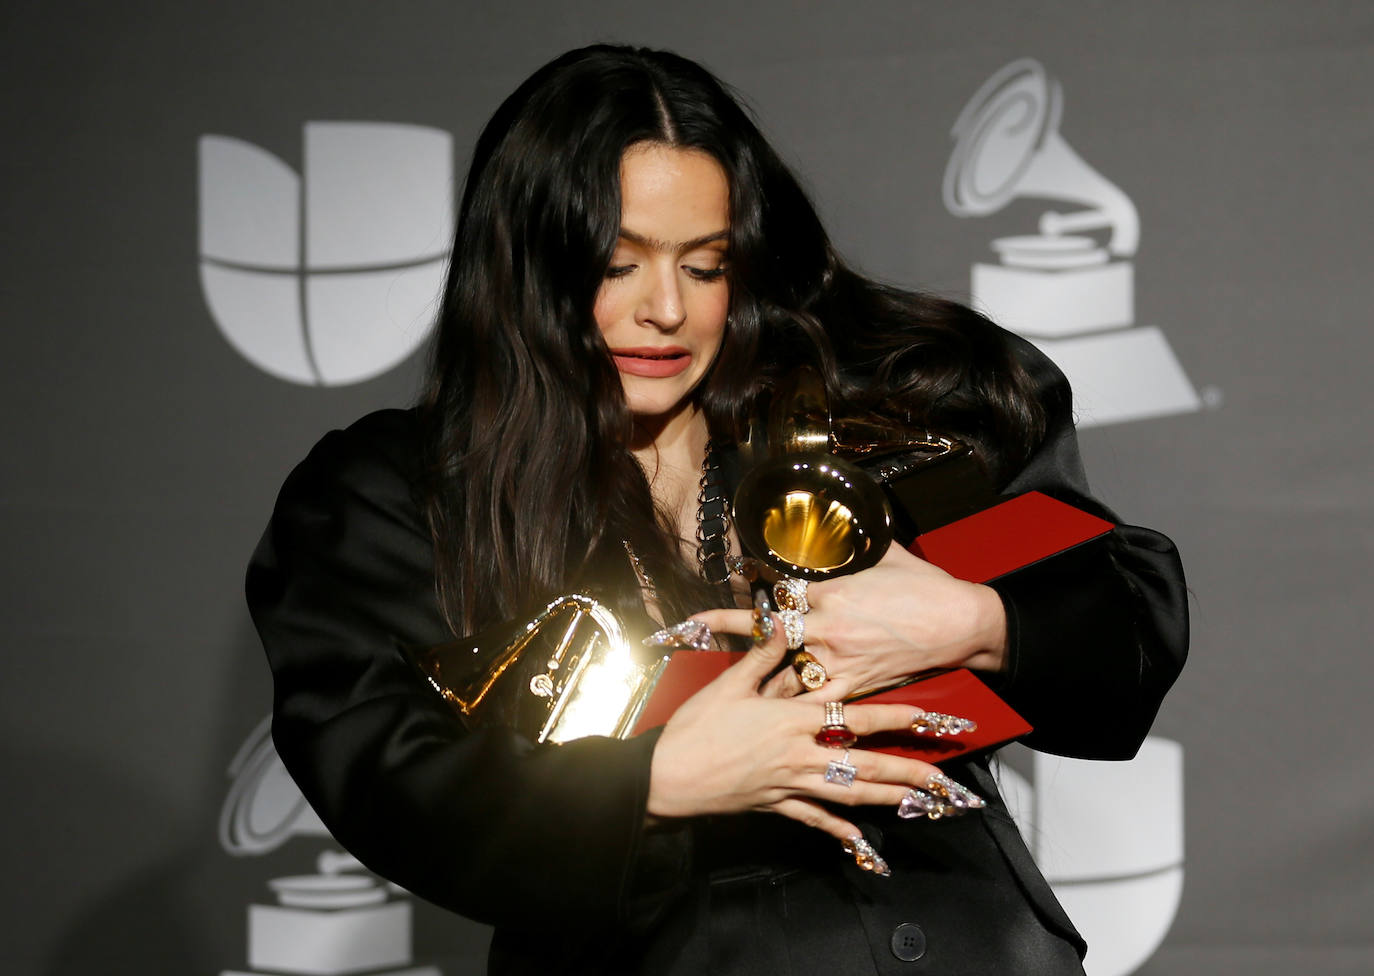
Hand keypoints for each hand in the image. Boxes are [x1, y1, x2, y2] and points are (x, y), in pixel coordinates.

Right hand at [647, 613, 961, 845]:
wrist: (666, 777)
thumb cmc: (695, 727)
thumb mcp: (729, 684)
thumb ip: (764, 655)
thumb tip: (784, 620)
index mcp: (793, 721)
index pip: (857, 718)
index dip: (898, 718)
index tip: (931, 718)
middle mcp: (800, 755)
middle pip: (866, 765)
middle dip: (910, 772)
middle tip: (947, 782)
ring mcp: (791, 785)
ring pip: (850, 796)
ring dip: (889, 800)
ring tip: (921, 807)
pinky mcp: (776, 806)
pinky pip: (814, 820)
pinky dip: (840, 831)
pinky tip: (863, 840)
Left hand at [700, 545, 1007, 699]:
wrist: (959, 623)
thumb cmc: (925, 587)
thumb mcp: (886, 552)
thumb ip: (856, 539)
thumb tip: (843, 514)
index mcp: (830, 591)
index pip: (778, 589)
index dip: (751, 585)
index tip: (729, 581)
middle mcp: (826, 626)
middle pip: (766, 628)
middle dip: (727, 626)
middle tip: (692, 627)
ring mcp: (838, 658)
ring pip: (783, 669)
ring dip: (754, 673)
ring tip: (718, 680)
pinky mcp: (854, 684)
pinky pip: (816, 699)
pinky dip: (793, 704)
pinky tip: (770, 713)